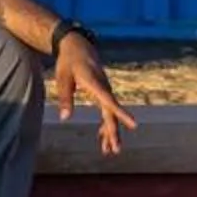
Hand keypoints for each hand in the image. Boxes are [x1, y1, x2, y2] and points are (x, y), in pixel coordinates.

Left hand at [52, 30, 139, 154]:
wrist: (76, 45)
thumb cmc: (68, 61)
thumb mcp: (63, 78)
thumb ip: (66, 97)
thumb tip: (65, 119)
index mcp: (95, 83)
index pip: (109, 101)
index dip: (121, 114)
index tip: (134, 125)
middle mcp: (103, 87)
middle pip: (110, 112)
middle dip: (113, 132)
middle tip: (115, 150)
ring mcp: (104, 89)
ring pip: (109, 113)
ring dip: (110, 131)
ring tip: (109, 150)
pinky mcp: (101, 91)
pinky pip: (106, 109)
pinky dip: (105, 123)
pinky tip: (101, 137)